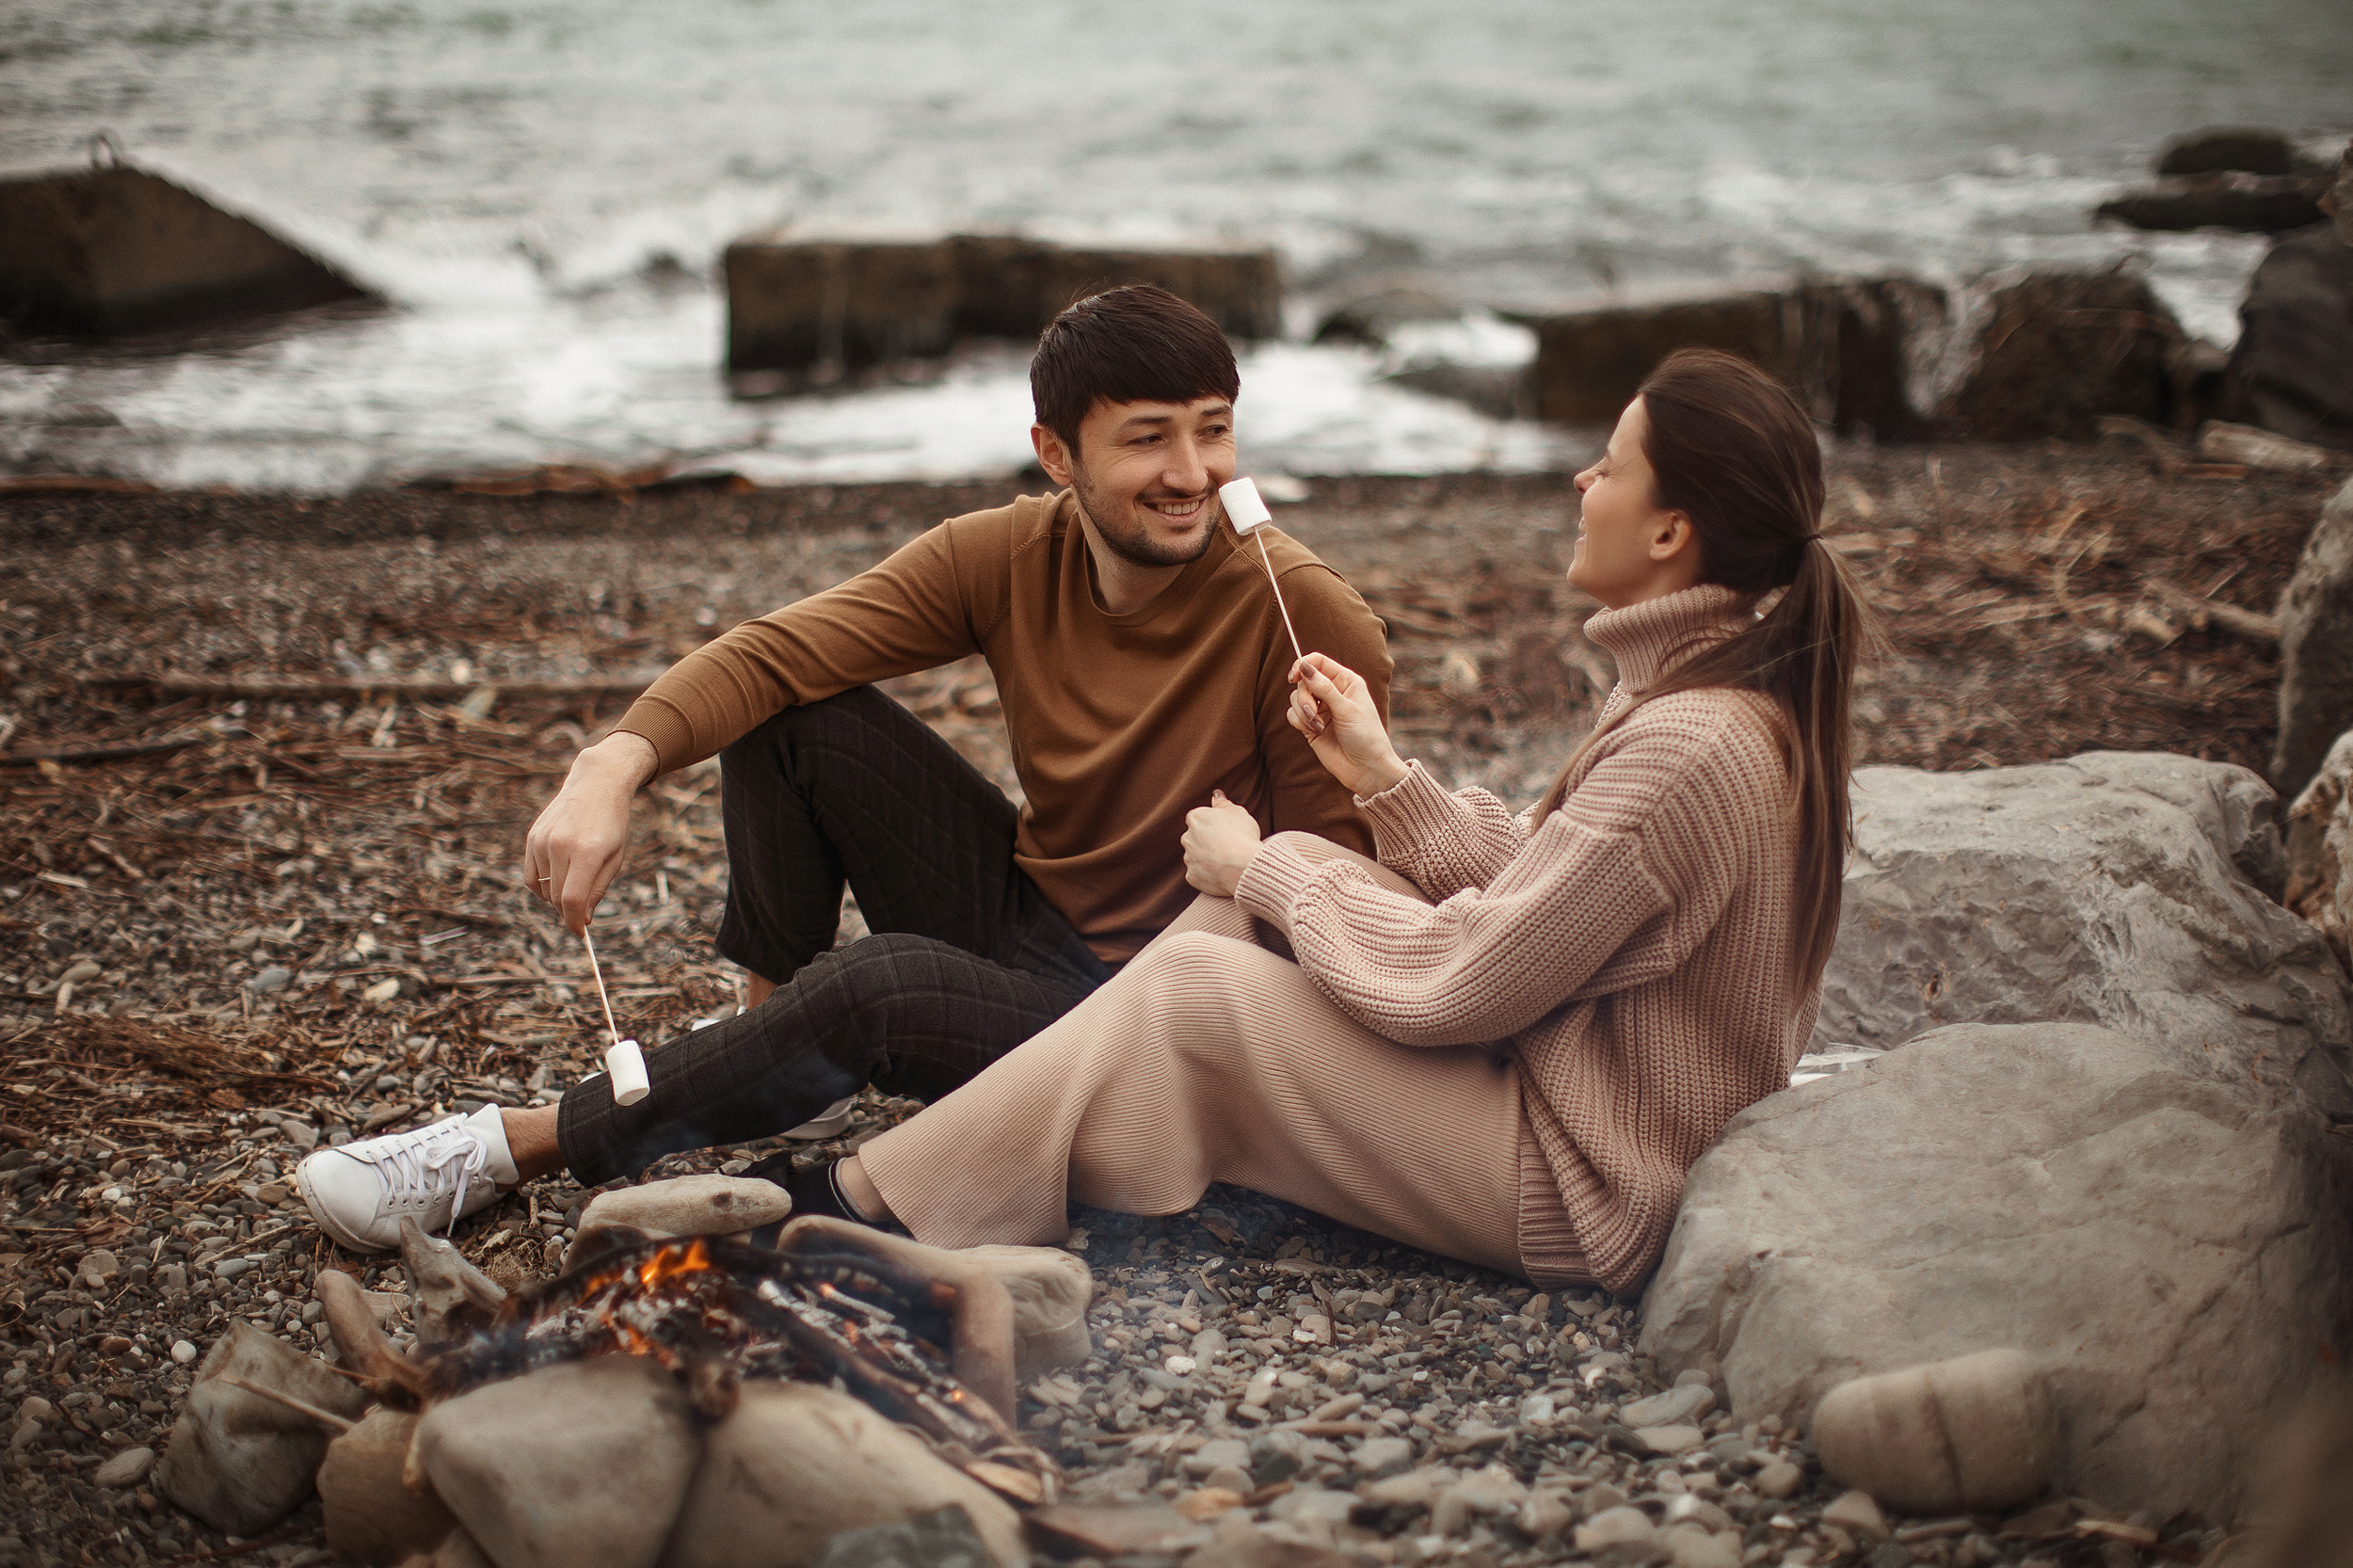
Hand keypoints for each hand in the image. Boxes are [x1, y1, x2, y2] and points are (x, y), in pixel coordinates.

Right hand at [523, 732, 658, 932]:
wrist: (597, 783)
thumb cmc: (612, 823)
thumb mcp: (615, 858)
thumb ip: (598, 890)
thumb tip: (583, 919)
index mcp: (587, 852)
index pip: (572, 900)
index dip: (575, 922)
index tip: (581, 934)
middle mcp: (560, 846)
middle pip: (556, 898)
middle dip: (569, 912)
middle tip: (582, 913)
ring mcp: (542, 840)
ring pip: (543, 889)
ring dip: (556, 897)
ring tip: (575, 883)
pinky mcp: (532, 837)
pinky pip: (531, 876)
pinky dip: (542, 886)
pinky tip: (557, 879)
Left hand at [1182, 790, 1264, 898]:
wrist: (1243, 865)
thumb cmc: (1243, 835)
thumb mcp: (1237, 812)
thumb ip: (1223, 803)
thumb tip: (1216, 794)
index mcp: (1196, 818)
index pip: (1198, 818)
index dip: (1212, 824)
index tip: (1225, 830)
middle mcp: (1187, 837)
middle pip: (1194, 837)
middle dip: (1206, 841)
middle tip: (1227, 845)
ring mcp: (1189, 858)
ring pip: (1195, 856)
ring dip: (1206, 858)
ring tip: (1227, 861)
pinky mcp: (1192, 876)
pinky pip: (1198, 874)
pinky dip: (1207, 875)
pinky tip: (1222, 873)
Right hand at [1287, 653, 1407, 796]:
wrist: (1365, 769)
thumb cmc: (1365, 736)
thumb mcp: (1346, 709)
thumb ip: (1323, 687)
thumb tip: (1303, 666)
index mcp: (1346, 681)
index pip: (1318, 662)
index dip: (1303, 665)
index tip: (1294, 676)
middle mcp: (1332, 692)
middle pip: (1303, 680)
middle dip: (1304, 696)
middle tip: (1313, 712)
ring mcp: (1320, 709)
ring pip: (1295, 698)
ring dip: (1302, 711)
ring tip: (1317, 726)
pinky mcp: (1310, 725)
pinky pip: (1293, 715)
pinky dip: (1299, 721)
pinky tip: (1314, 731)